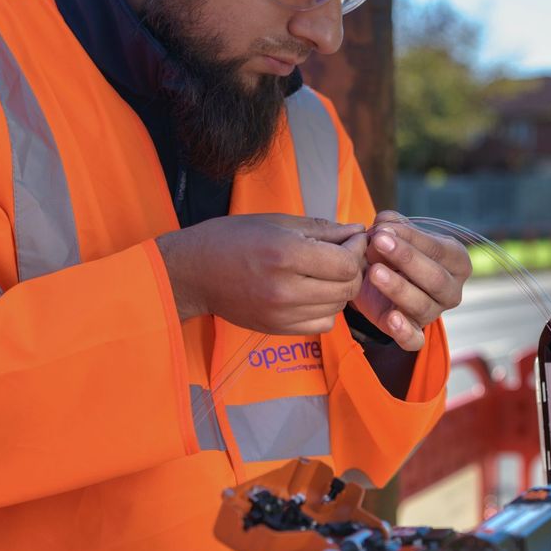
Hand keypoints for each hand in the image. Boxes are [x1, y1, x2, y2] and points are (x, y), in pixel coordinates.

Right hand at [157, 214, 366, 334]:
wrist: (193, 273)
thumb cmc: (231, 238)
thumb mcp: (276, 222)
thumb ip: (322, 228)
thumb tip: (357, 230)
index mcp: (285, 254)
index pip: (345, 263)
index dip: (357, 249)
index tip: (353, 238)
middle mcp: (285, 288)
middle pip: (347, 288)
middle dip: (354, 269)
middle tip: (346, 254)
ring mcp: (281, 314)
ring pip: (338, 307)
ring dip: (341, 289)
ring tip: (328, 271)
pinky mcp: (277, 329)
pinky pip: (322, 324)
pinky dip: (327, 309)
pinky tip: (314, 291)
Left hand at [351, 211, 471, 350]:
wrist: (377, 281)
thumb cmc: (395, 253)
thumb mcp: (395, 233)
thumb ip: (391, 225)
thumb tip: (384, 225)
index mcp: (456, 261)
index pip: (439, 250)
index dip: (411, 238)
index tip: (383, 228)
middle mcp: (451, 290)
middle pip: (436, 278)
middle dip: (406, 259)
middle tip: (378, 242)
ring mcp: (434, 313)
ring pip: (422, 305)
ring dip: (398, 288)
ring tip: (374, 272)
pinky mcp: (414, 333)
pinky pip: (414, 340)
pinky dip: (404, 332)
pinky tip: (391, 319)